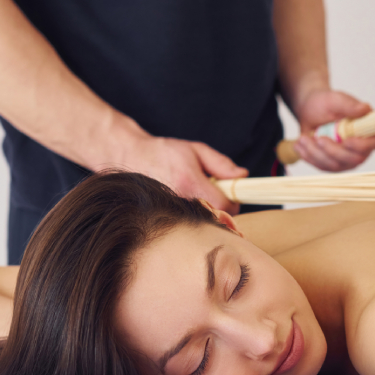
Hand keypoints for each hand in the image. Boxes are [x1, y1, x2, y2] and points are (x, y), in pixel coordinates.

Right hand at [120, 137, 246, 213]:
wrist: (131, 157)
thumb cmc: (165, 152)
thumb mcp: (197, 151)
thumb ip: (221, 164)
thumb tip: (242, 176)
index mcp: (191, 183)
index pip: (225, 206)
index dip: (233, 202)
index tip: (231, 196)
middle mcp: (181, 201)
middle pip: (216, 218)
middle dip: (221, 209)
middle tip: (214, 196)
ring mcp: (172, 212)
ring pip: (203, 222)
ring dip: (207, 212)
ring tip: (197, 197)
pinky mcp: (166, 218)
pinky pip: (189, 224)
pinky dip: (194, 216)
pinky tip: (187, 203)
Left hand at [293, 89, 374, 170]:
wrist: (309, 110)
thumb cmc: (326, 103)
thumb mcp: (336, 100)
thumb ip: (350, 105)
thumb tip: (365, 108)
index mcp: (371, 129)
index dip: (365, 145)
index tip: (347, 140)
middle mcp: (363, 147)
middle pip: (355, 159)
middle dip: (334, 151)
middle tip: (318, 137)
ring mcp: (348, 158)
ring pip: (336, 166)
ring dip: (317, 153)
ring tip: (304, 138)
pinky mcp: (333, 164)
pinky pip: (322, 167)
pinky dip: (309, 156)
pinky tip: (301, 145)